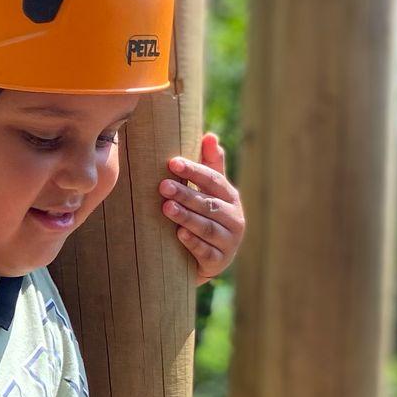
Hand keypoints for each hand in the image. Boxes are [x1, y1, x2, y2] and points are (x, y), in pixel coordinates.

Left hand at [159, 133, 243, 282]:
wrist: (209, 259)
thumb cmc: (206, 216)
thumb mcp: (209, 191)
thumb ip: (210, 165)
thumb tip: (210, 135)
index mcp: (230, 197)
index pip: (213, 180)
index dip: (194, 171)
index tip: (172, 163)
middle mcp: (234, 218)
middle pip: (208, 203)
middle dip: (185, 194)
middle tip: (162, 186)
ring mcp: (229, 241)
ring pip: (207, 227)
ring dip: (187, 217)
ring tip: (167, 208)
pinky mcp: (219, 261)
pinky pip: (207, 252)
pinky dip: (193, 243)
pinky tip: (179, 235)